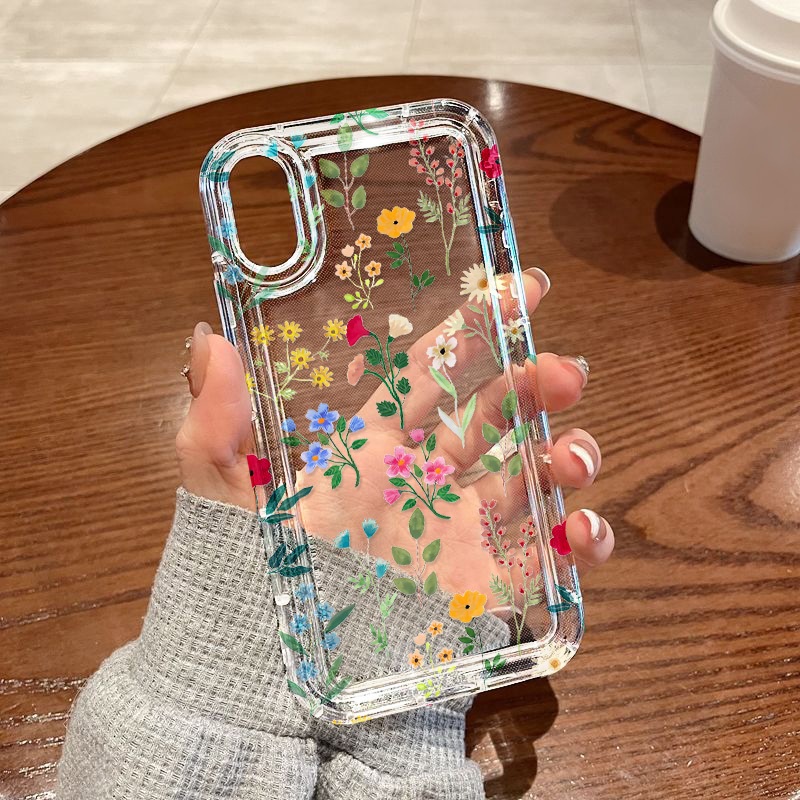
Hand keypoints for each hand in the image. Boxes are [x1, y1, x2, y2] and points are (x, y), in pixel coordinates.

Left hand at [177, 269, 613, 598]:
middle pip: (494, 414)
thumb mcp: (223, 489)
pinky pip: (543, 556)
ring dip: (565, 455)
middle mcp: (425, 475)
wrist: (271, 668)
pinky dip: (577, 541)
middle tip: (566, 371)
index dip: (476, 328)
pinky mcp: (482, 583)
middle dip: (534, 384)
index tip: (526, 289)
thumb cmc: (247, 569)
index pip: (432, 370)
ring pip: (530, 476)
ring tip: (574, 454)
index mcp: (375, 442)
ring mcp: (459, 528)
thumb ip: (216, 421)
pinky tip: (584, 531)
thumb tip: (207, 339)